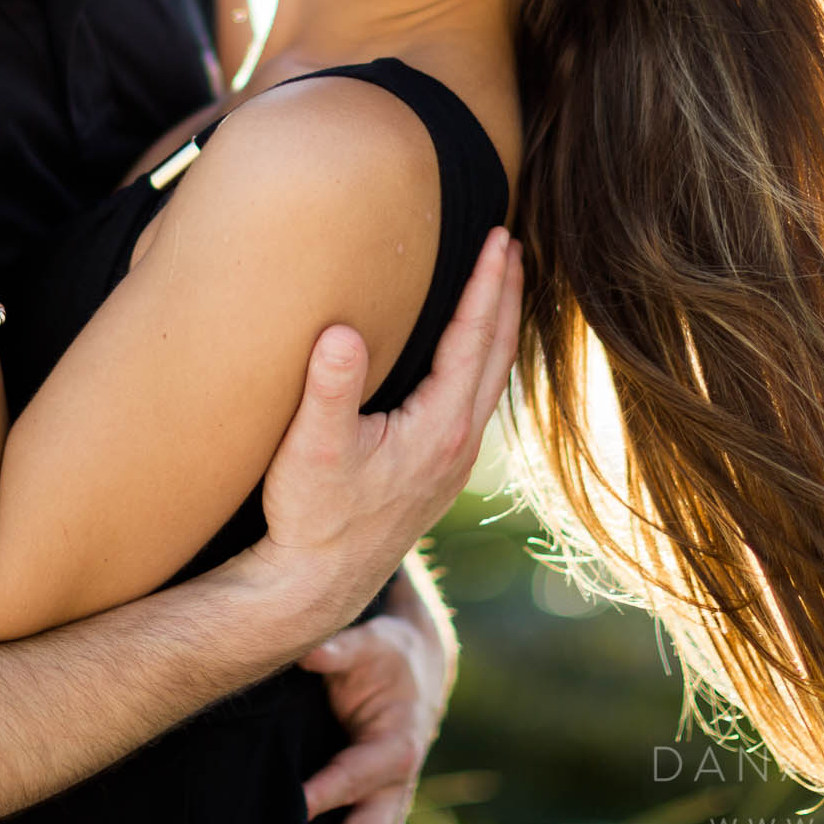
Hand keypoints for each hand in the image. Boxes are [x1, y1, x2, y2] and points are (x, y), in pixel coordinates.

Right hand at [250, 229, 522, 628]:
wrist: (315, 587)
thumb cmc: (310, 518)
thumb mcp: (313, 451)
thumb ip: (330, 390)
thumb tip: (341, 331)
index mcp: (440, 426)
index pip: (474, 337)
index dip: (488, 283)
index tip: (501, 236)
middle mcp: (458, 443)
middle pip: (498, 353)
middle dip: (508, 295)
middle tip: (514, 245)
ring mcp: (452, 463)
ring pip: (491, 380)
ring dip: (500, 329)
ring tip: (503, 288)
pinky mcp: (437, 474)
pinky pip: (475, 402)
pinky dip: (483, 364)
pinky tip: (468, 358)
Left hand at [301, 612, 448, 823]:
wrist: (419, 669)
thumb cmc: (386, 656)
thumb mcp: (369, 642)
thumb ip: (339, 649)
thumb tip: (307, 651)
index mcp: (397, 743)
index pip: (355, 773)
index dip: (327, 791)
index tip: (297, 807)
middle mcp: (399, 781)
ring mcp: (393, 801)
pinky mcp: (384, 810)